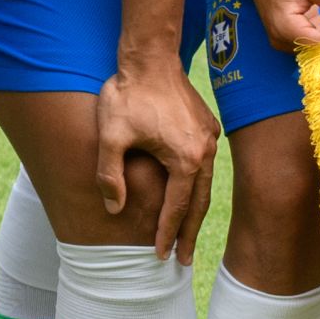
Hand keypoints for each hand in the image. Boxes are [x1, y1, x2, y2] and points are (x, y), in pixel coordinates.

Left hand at [93, 58, 219, 261]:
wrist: (150, 57)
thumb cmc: (128, 95)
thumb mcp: (111, 137)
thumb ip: (110, 175)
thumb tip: (114, 209)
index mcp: (185, 158)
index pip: (177, 208)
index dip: (167, 233)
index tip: (161, 255)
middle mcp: (204, 151)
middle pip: (198, 203)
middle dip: (189, 233)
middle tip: (182, 261)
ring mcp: (209, 138)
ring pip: (204, 185)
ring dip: (194, 211)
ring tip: (186, 236)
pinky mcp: (207, 127)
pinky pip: (204, 165)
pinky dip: (196, 186)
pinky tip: (188, 195)